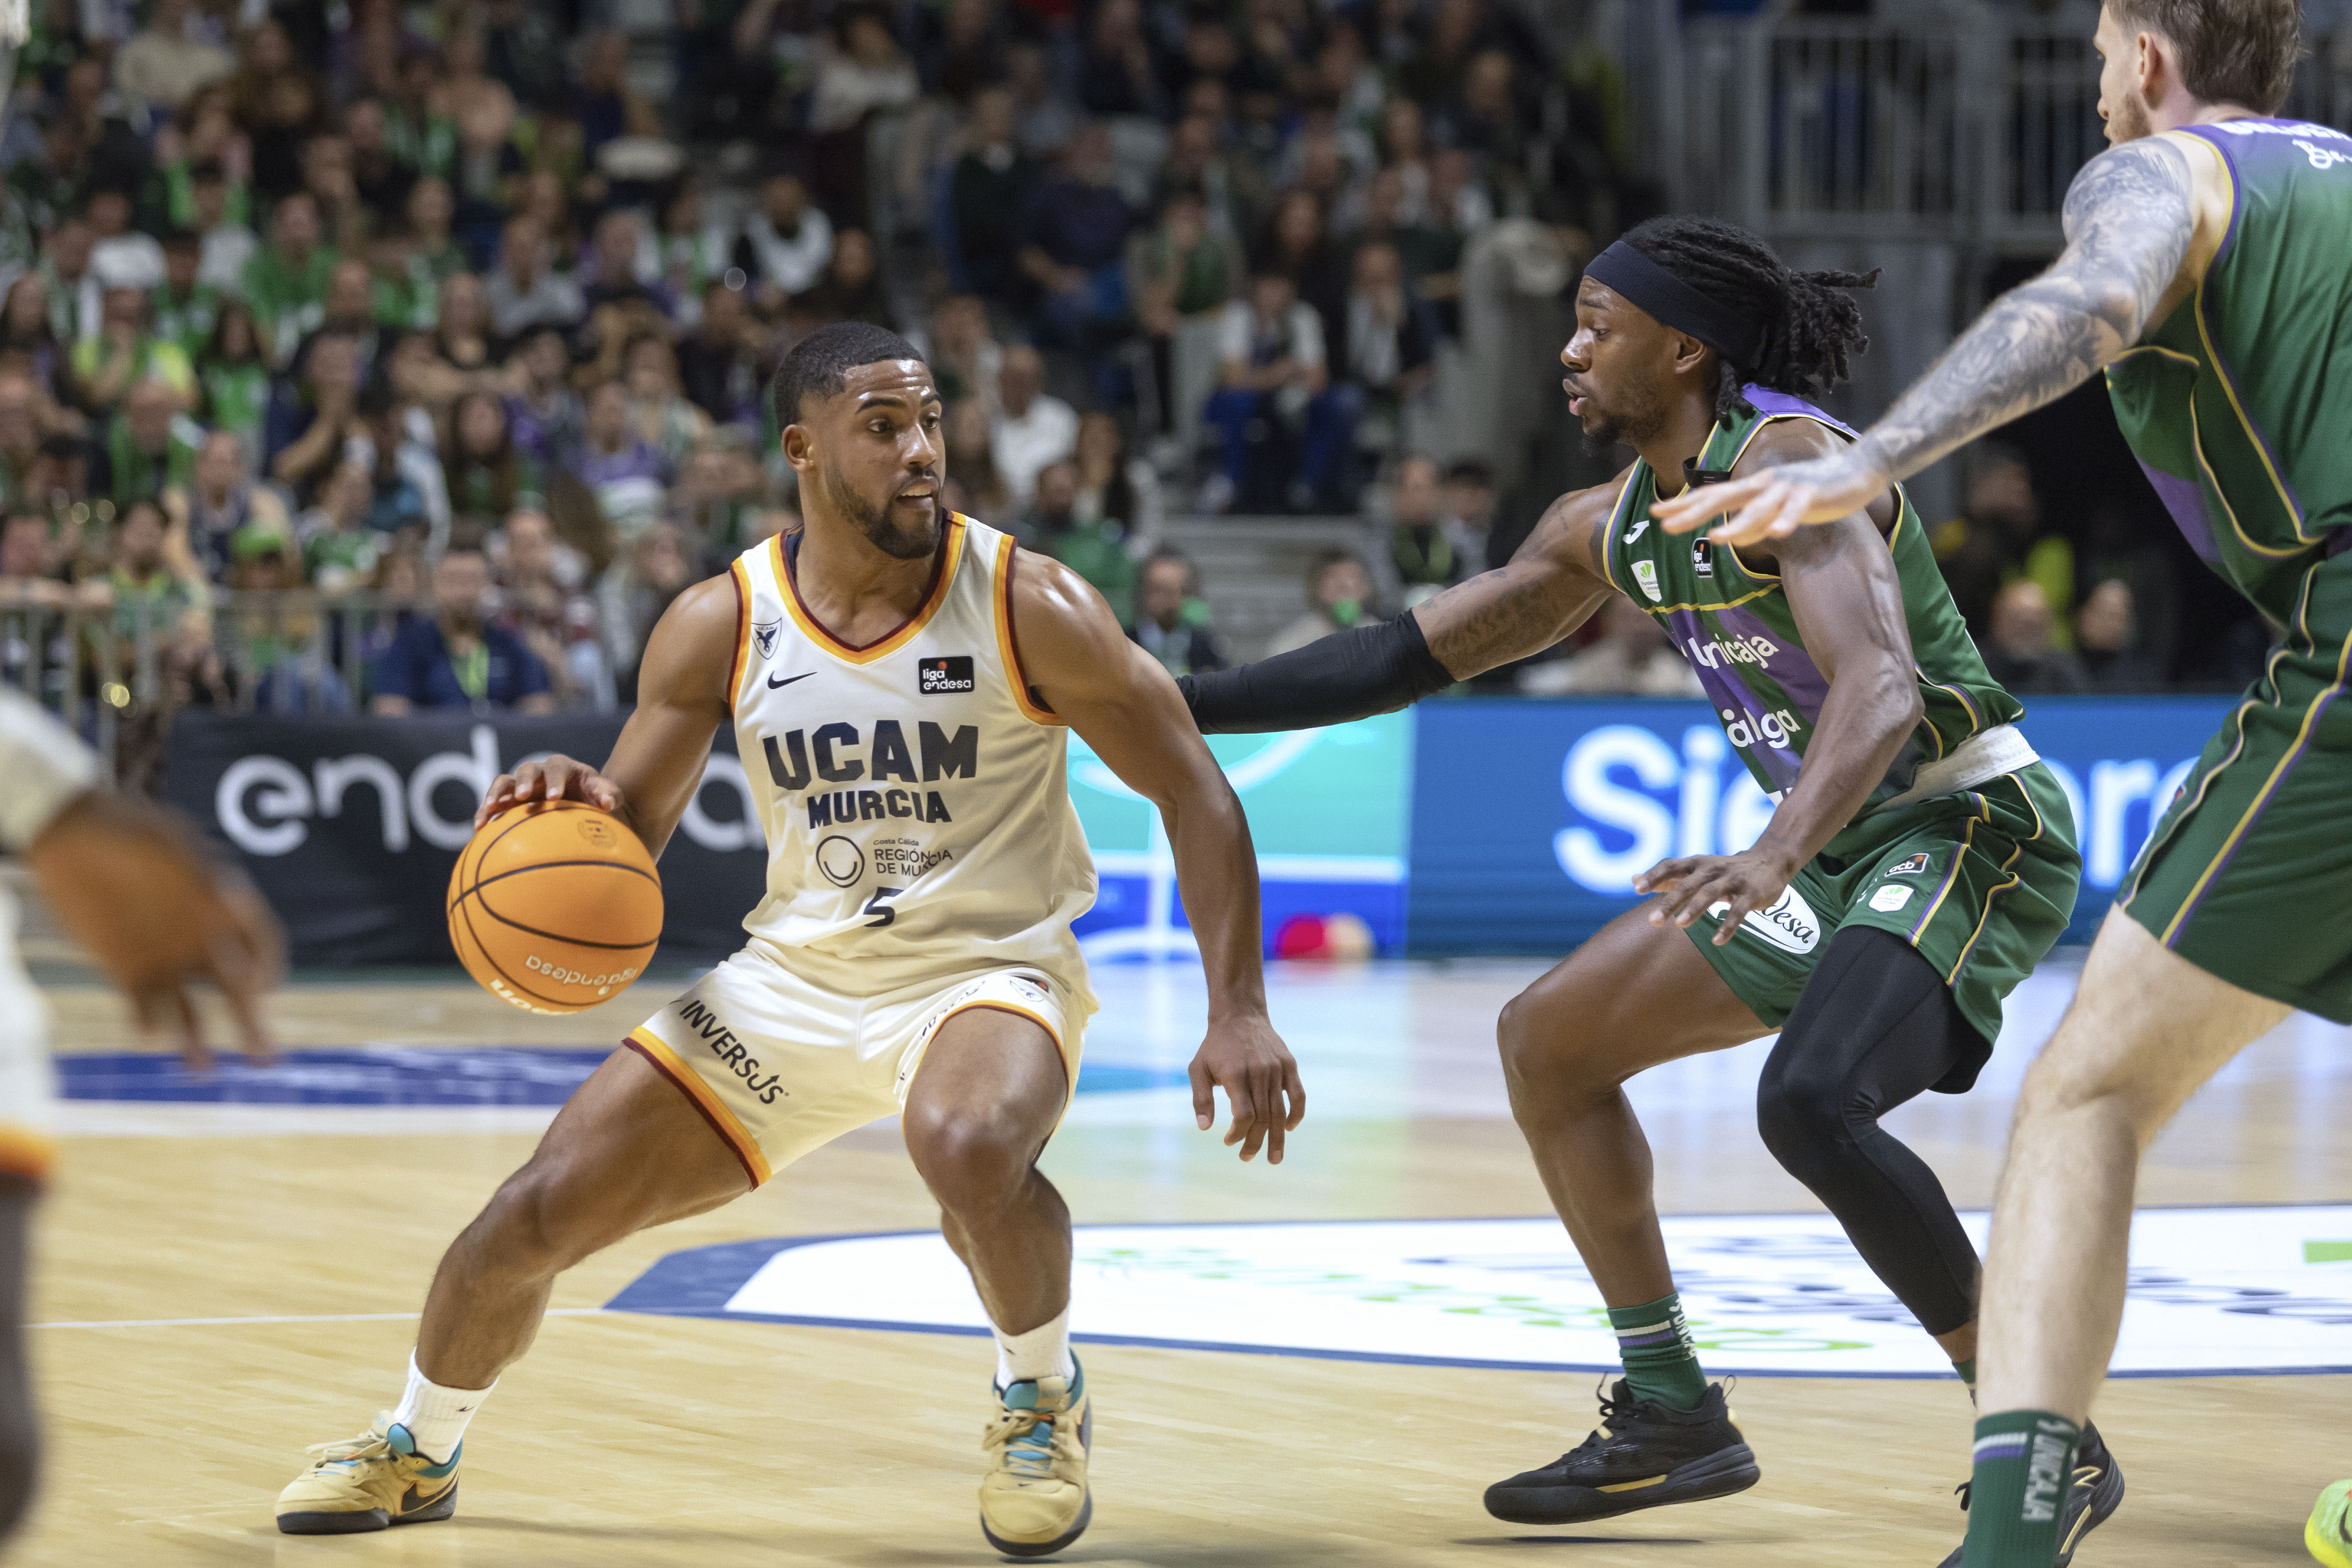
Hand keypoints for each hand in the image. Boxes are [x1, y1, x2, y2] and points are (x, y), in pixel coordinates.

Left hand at [26, 792, 283, 1067]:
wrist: (66, 834)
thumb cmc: (125, 829)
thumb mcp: (166, 844)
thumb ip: (201, 875)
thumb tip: (239, 901)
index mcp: (220, 905)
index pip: (260, 943)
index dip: (267, 965)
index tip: (263, 986)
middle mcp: (199, 937)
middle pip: (235, 989)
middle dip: (251, 1024)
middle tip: (265, 1059)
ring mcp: (163, 956)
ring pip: (190, 1009)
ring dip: (198, 1039)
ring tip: (202, 1069)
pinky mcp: (124, 968)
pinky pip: (142, 1004)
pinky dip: (147, 1021)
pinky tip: (149, 1034)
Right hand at [474, 753, 623, 828]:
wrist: (583, 802)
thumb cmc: (596, 796)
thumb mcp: (606, 794)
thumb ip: (609, 794)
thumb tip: (607, 803)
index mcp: (563, 768)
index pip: (556, 768)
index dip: (554, 780)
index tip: (555, 797)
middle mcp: (539, 773)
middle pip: (526, 770)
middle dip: (523, 782)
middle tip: (521, 797)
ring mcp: (522, 785)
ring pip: (503, 783)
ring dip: (494, 794)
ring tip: (488, 811)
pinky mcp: (510, 801)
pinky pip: (494, 804)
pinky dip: (486, 813)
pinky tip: (479, 829)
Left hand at [1186, 1013, 1304, 1163]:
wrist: (1240, 1016)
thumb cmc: (1215, 1046)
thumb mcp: (1198, 1068)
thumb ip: (1200, 1098)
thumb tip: (1205, 1128)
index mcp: (1235, 1074)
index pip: (1243, 1114)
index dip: (1238, 1133)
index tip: (1228, 1142)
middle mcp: (1259, 1073)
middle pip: (1262, 1117)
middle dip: (1255, 1142)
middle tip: (1247, 1158)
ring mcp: (1276, 1069)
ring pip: (1280, 1111)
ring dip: (1277, 1138)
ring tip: (1274, 1158)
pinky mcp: (1289, 1066)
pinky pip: (1298, 1095)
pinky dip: (1296, 1114)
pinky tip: (1289, 1128)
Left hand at [1634, 846, 1797, 945]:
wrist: (1771, 860)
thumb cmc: (1724, 869)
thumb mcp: (1697, 869)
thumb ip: (1667, 877)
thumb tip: (1633, 880)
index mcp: (1697, 863)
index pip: (1671, 865)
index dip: (1654, 875)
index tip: (1637, 888)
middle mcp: (1712, 869)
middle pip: (1688, 884)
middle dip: (1670, 901)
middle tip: (1653, 920)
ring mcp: (1733, 880)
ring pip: (1711, 894)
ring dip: (1695, 909)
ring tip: (1680, 925)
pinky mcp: (1751, 893)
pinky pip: (1738, 910)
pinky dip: (1728, 925)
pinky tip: (1717, 941)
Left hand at [1651, 442, 1891, 546]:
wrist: (1857, 471)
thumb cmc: (1810, 492)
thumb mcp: (1775, 510)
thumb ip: (1753, 523)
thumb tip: (1731, 538)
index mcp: (1753, 487)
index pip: (1711, 494)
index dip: (1683, 503)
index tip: (1655, 513)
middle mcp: (1765, 484)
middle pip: (1724, 497)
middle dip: (1694, 512)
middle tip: (1667, 526)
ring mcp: (1789, 487)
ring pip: (1759, 506)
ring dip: (1738, 523)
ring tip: (1716, 539)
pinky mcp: (1814, 494)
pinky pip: (1798, 509)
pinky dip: (1787, 520)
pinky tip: (1777, 533)